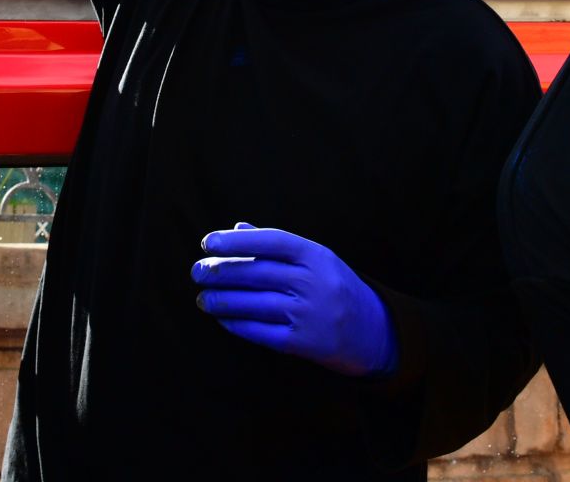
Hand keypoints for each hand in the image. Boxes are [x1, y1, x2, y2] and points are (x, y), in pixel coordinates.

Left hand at [192, 222, 396, 377]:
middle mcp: (313, 282)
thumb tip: (238, 227)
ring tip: (203, 298)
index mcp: (316, 255)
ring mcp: (307, 313)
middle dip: (220, 272)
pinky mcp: (302, 343)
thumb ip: (277, 245)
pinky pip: (259, 331)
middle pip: (256, 272)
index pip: (270, 240)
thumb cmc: (336, 287)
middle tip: (197, 272)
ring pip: (253, 303)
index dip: (236, 241)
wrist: (373, 332)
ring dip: (221, 301)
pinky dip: (236, 324)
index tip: (207, 242)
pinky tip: (222, 319)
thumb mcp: (316, 259)